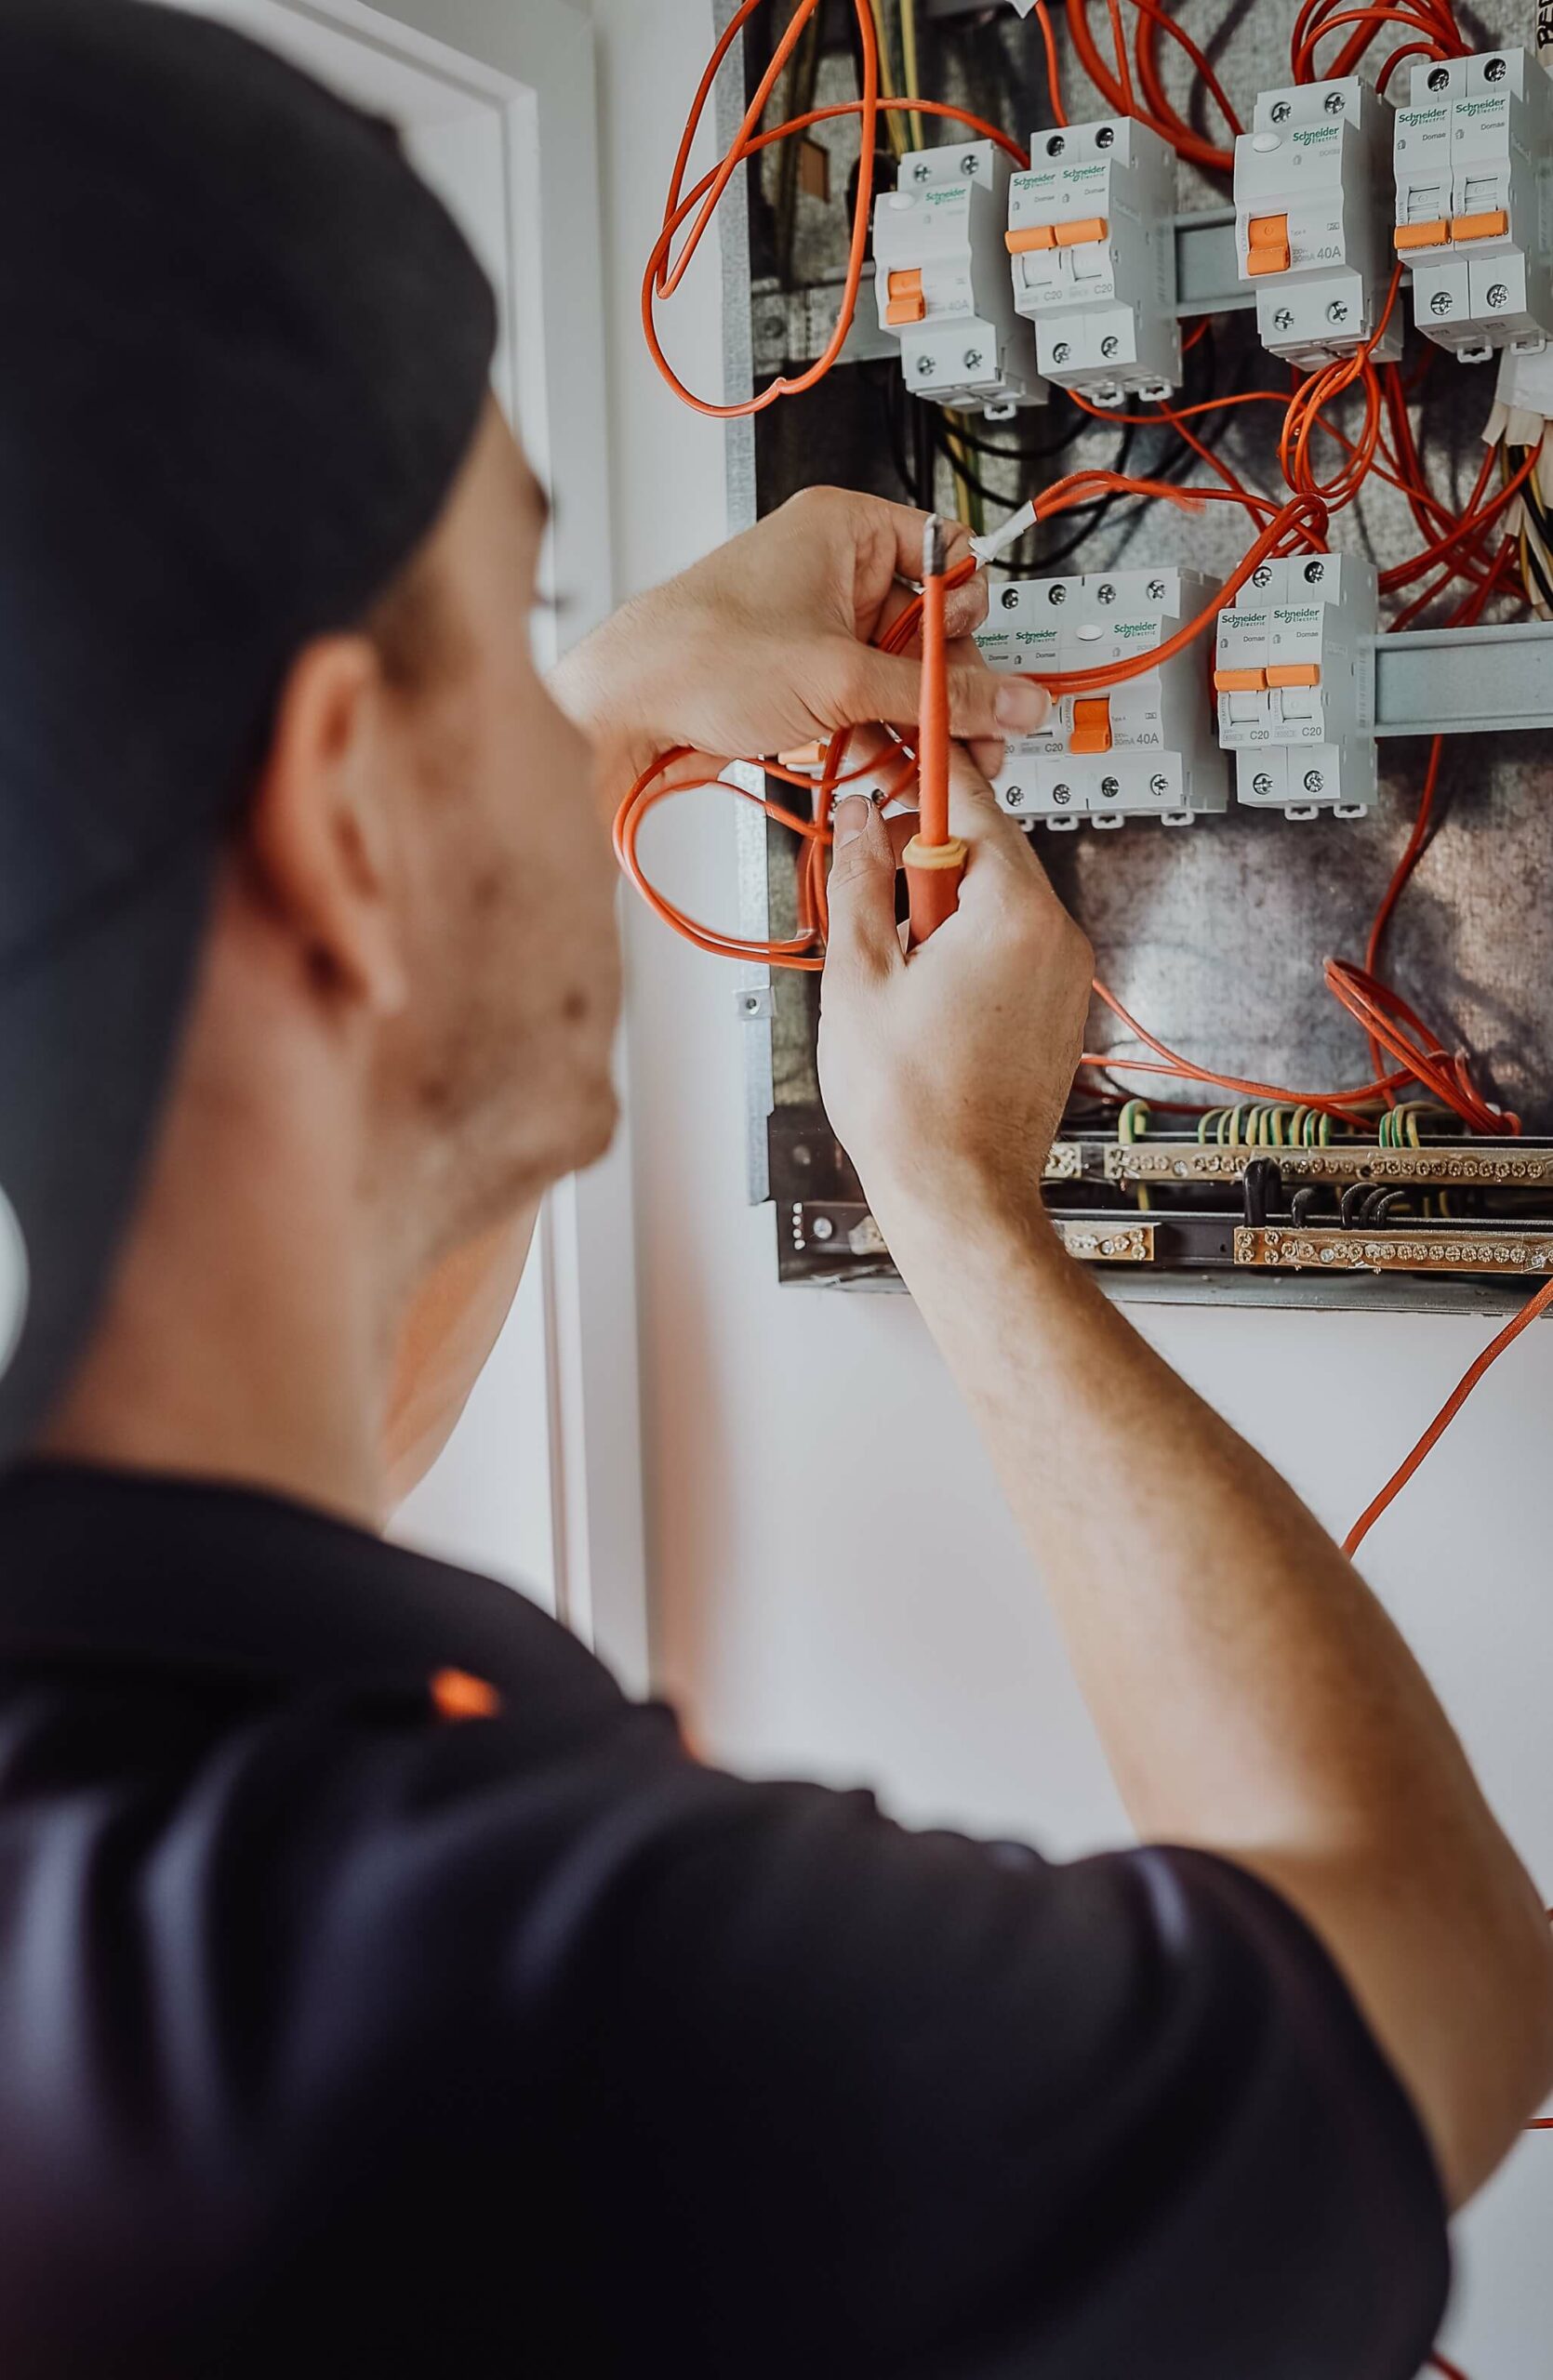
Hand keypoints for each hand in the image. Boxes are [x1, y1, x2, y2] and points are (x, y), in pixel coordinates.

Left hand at [552, 487, 1048, 787]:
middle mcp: (835, 571)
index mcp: (846, 530)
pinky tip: (894, 769)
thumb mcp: (839, 677)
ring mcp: (819, 628)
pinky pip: (866, 703)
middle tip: (972, 740)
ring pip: (900, 674)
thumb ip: (936, 695)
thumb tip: (1012, 701)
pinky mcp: (804, 678)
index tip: (970, 665)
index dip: (965, 614)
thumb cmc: (697, 657)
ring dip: (920, 723)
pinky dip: (882, 737)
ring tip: (938, 766)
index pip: (946, 556)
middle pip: (932, 628)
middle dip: (950, 688)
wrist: (622, 711)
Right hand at [817, 750, 1091, 1264]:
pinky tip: (921, 997)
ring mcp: (1066, 974)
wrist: (959, 1193)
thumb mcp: (858, 974)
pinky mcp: (1060, 1008)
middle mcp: (1056, 933)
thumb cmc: (910, 1105)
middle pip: (982, 851)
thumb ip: (857, 879)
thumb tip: (855, 820)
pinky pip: (1010, 947)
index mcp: (1012, 911)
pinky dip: (964, 949)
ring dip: (937, 910)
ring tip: (890, 969)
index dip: (917, 774)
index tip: (889, 754)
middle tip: (863, 891)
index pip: (968, 801)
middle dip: (918, 859)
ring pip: (993, 902)